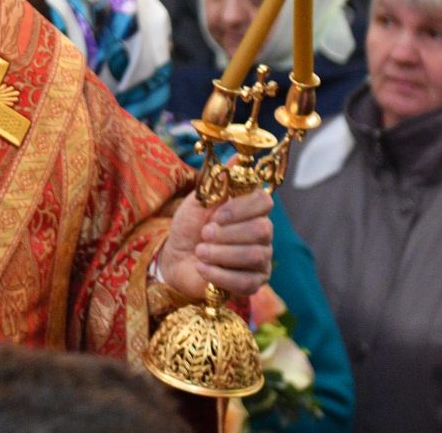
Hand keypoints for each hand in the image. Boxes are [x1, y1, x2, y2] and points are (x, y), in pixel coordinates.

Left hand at [158, 190, 272, 299]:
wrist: (176, 257)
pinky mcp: (253, 283)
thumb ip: (218, 182)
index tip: (216, 215)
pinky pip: (246, 282)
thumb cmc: (190, 226)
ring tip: (200, 251)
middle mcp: (263, 234)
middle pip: (263, 230)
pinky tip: (202, 268)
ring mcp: (261, 260)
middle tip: (205, 234)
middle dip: (228, 233)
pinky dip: (220, 274)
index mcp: (251, 209)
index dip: (241, 208)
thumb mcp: (199, 201)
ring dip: (221, 253)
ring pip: (255, 255)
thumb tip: (236, 158)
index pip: (265, 202)